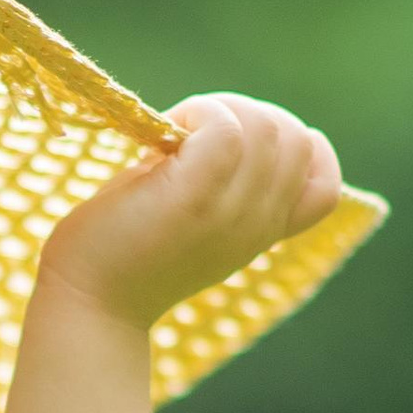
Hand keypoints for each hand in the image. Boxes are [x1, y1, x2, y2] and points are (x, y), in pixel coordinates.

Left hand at [37, 92, 344, 331]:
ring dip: (220, 109)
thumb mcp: (196, 221)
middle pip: (298, 140)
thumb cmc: (124, 253)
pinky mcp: (195, 197)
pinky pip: (226, 129)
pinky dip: (199, 113)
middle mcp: (257, 225)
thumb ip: (226, 187)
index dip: (295, 148)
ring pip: (267, 128)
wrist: (87, 303)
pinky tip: (166, 134)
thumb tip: (226, 123)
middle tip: (192, 132)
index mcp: (262, 232)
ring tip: (174, 136)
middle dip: (249, 113)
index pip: (325, 185)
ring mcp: (230, 212)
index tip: (238, 146)